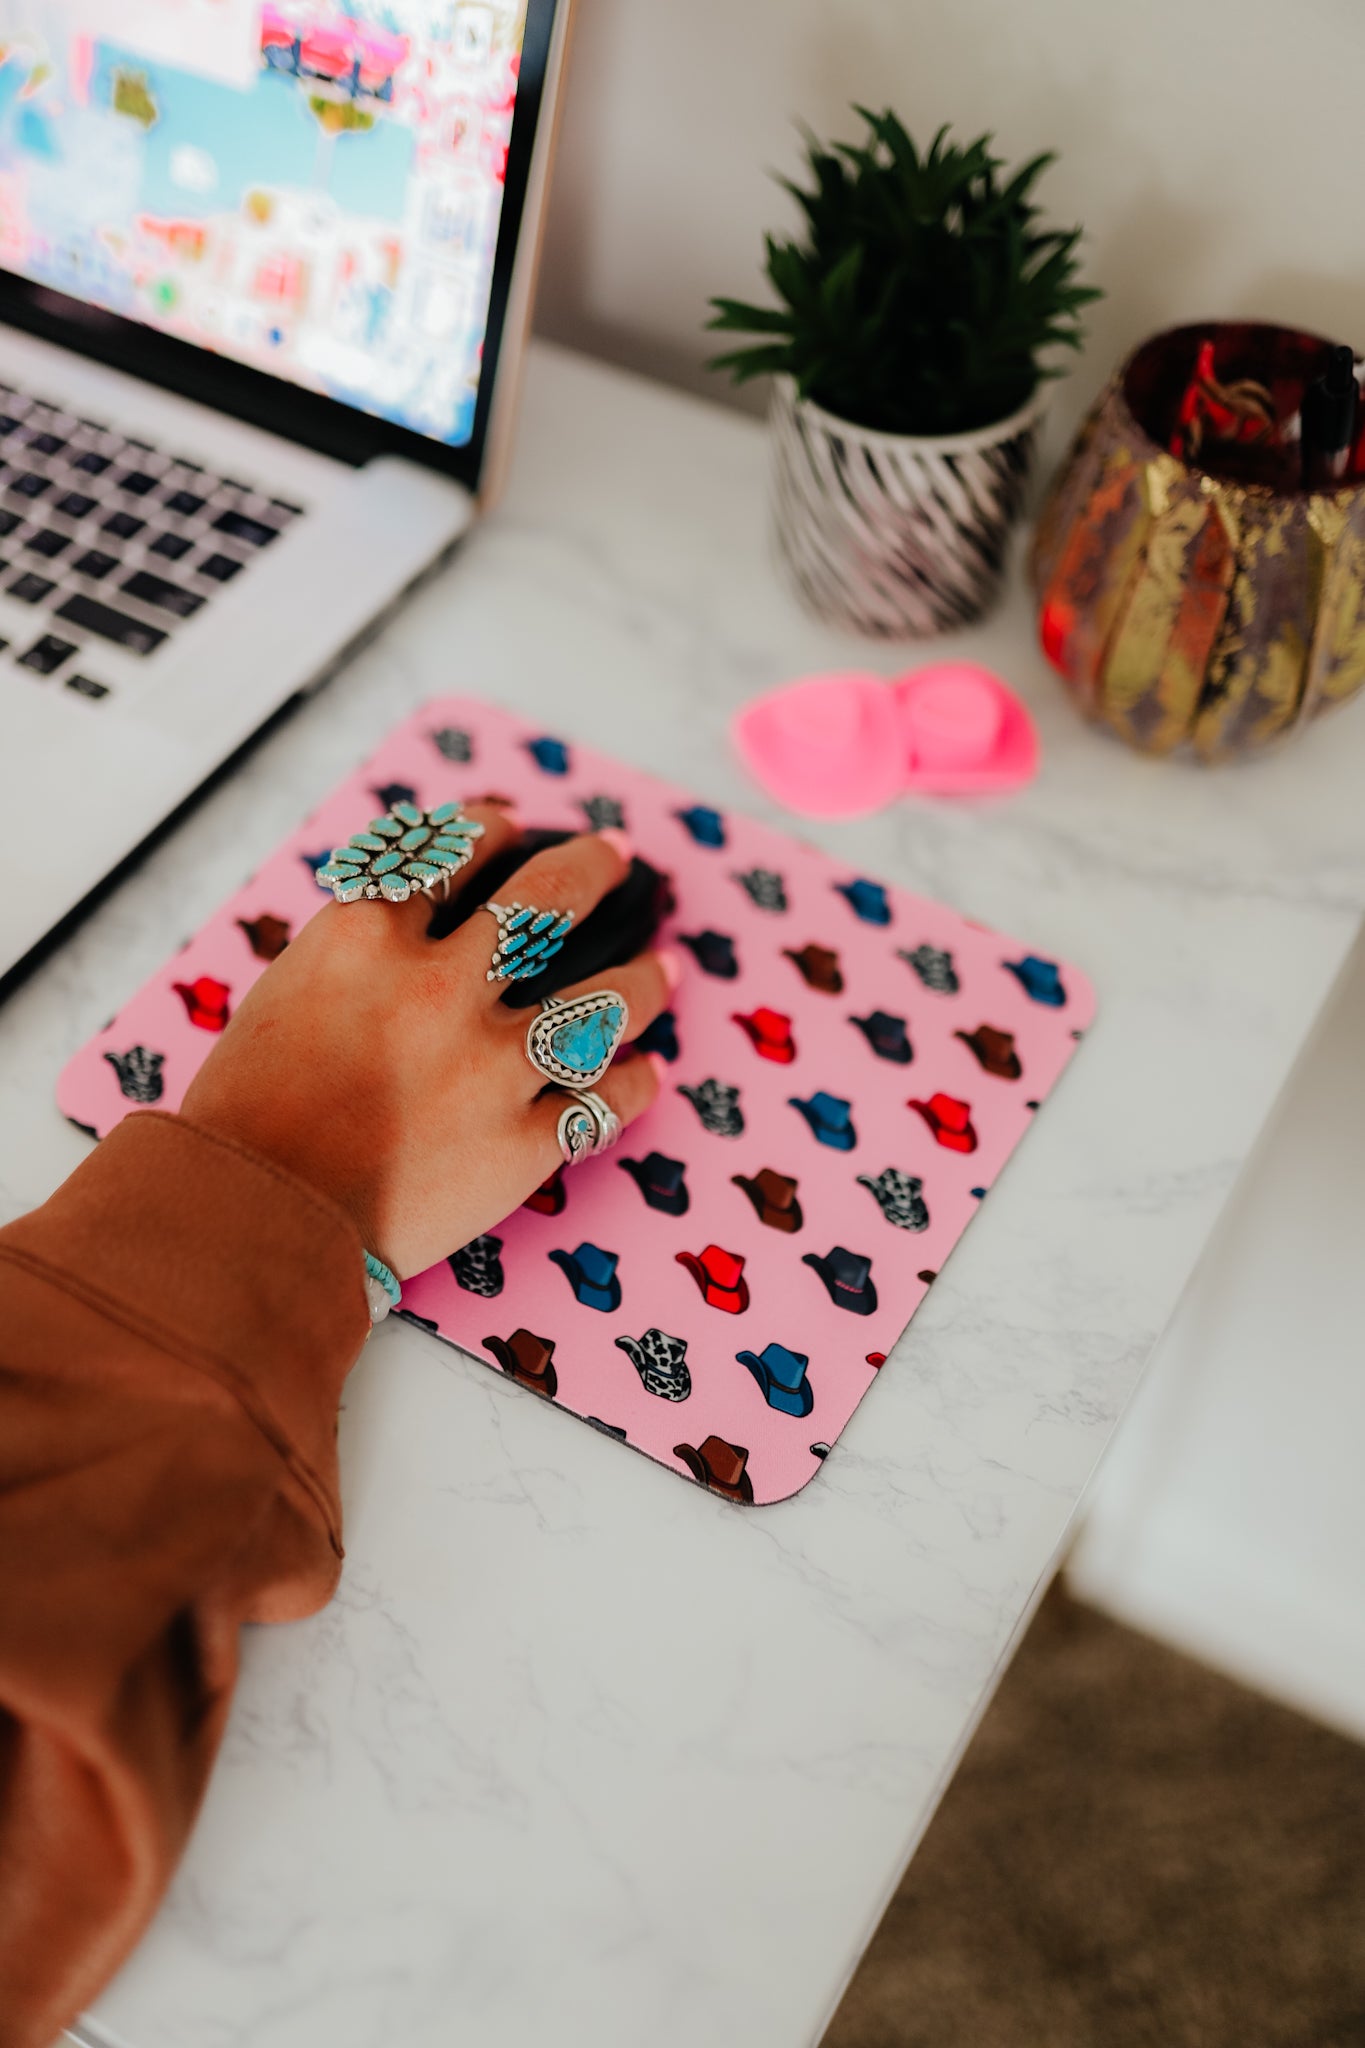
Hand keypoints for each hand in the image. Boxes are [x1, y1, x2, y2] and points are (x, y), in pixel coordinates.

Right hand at [181, 810, 671, 1276]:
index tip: (508, 826)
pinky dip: (632, 1083)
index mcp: (364, 941)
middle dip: (590, 867)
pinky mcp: (522, 1142)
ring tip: (665, 972)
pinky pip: (604, 1101)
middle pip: (545, 901)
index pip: (444, 854)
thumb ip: (351, 962)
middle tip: (616, 856)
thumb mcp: (282, 1001)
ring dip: (643, 982)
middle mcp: (439, 987)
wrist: (253, 1223)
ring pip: (603, 1001)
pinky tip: (646, 1072)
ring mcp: (489, 1064)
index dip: (486, 830)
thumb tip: (398, 939)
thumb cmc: (243, 1123)